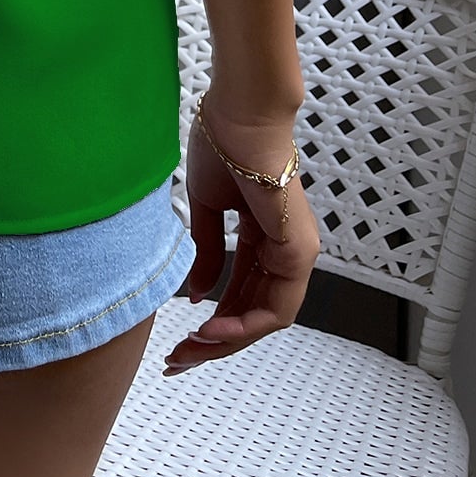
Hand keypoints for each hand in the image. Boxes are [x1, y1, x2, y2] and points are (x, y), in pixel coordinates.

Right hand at [163, 90, 318, 377]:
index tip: (179, 337)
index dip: (213, 321)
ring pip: (266, 317)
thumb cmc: (223, 147)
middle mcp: (285, 253)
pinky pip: (276, 307)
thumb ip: (207, 253)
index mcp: (265, 239)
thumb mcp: (207, 210)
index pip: (242, 294)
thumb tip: (200, 296)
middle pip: (253, 314)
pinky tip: (211, 330)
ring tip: (189, 350)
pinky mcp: (298, 252)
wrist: (239, 117)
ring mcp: (296, 254)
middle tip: (178, 359)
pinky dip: (243, 325)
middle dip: (214, 342)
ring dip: (227, 341)